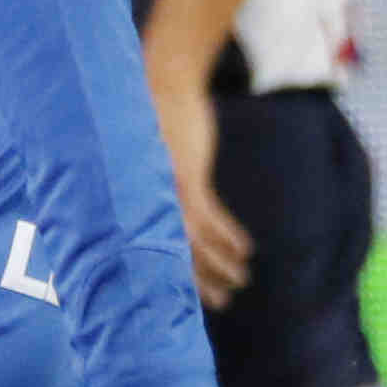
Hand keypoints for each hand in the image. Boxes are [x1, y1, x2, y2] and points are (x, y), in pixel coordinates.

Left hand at [147, 77, 251, 310]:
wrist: (163, 82)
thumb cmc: (153, 113)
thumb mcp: (151, 151)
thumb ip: (156, 175)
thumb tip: (165, 189)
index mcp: (141, 200)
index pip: (156, 246)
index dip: (174, 273)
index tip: (190, 294)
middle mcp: (149, 203)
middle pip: (175, 253)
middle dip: (198, 282)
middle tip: (219, 304)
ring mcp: (167, 192)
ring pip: (195, 243)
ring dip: (219, 266)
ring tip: (238, 284)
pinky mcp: (186, 178)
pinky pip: (210, 219)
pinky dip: (228, 238)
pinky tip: (245, 252)